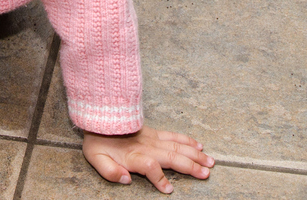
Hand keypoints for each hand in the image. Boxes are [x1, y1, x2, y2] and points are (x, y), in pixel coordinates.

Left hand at [82, 127, 211, 193]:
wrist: (99, 117)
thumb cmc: (98, 142)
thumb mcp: (96, 159)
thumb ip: (110, 172)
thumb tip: (126, 179)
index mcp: (133, 155)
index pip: (150, 166)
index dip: (159, 178)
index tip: (168, 189)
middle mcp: (146, 146)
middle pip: (171, 156)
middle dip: (190, 166)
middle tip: (206, 174)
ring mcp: (152, 138)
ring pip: (177, 146)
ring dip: (195, 155)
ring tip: (210, 162)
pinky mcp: (154, 133)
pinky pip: (174, 136)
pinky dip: (188, 141)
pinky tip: (199, 146)